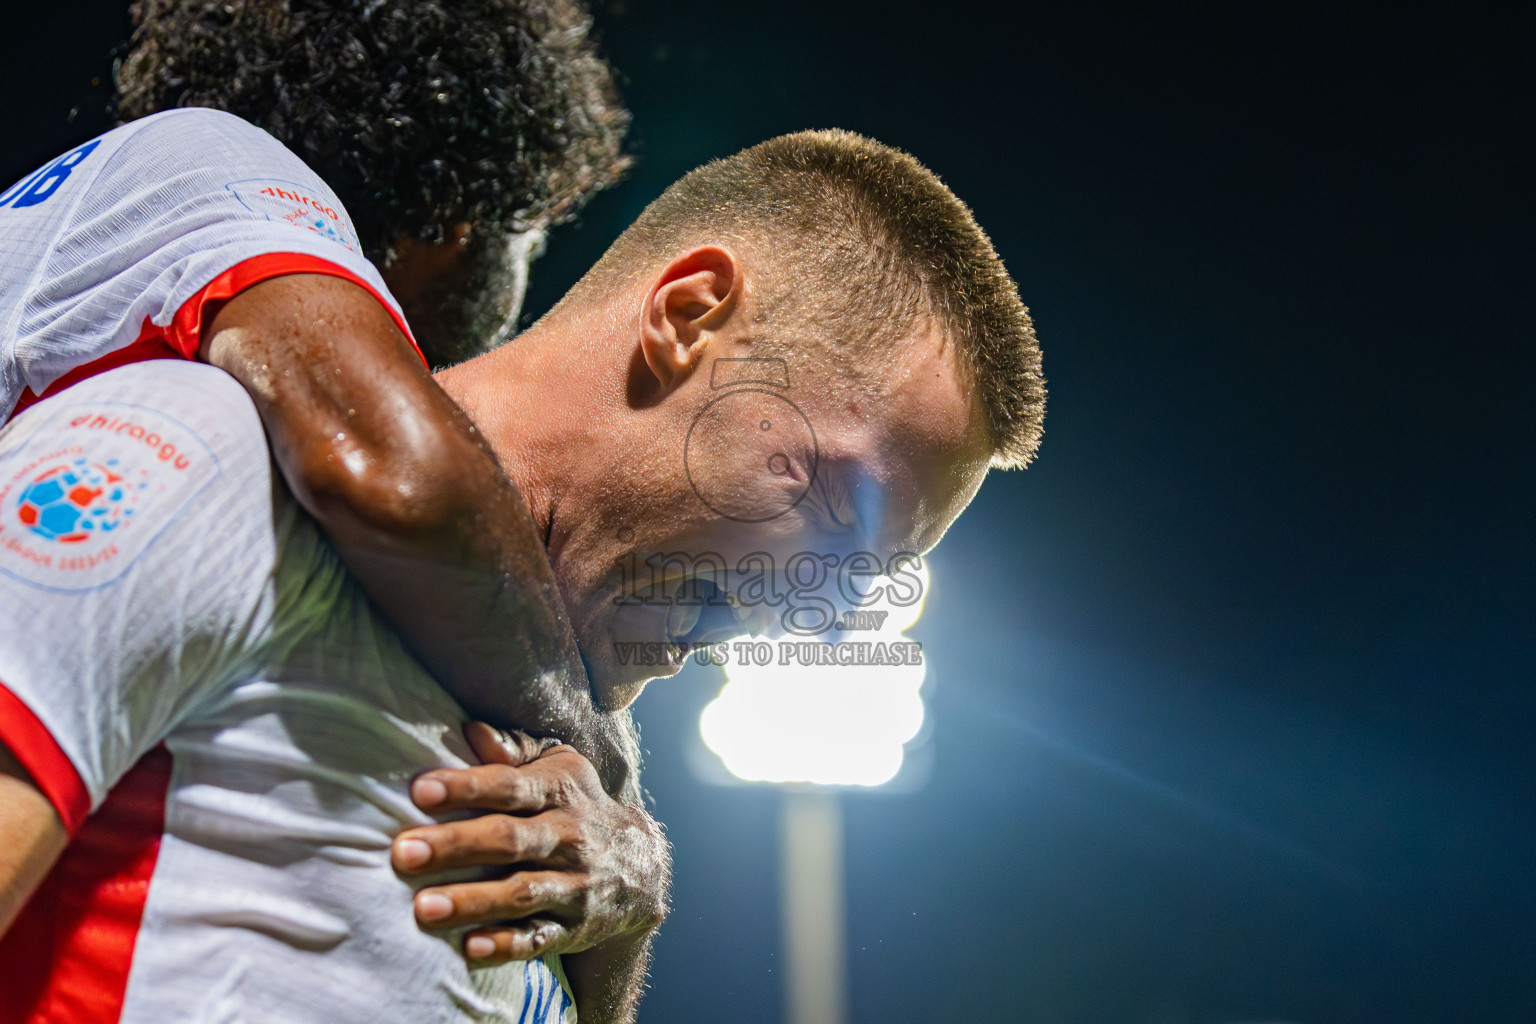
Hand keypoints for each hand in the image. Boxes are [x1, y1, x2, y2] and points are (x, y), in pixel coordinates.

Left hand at [391, 723, 669, 963]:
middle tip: (404, 852)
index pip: (511, 785)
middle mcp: (570, 837)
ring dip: (473, 901)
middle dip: (456, 845)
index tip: (420, 791)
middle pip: (510, 839)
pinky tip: (470, 948)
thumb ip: (516, 750)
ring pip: (522, 893)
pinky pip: (539, 939)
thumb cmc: (578, 806)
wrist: (643, 868)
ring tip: (423, 909)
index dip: (467, 787)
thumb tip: (471, 731)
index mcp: (560, 791)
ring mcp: (575, 885)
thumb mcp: (561, 766)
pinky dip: (506, 945)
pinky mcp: (573, 928)